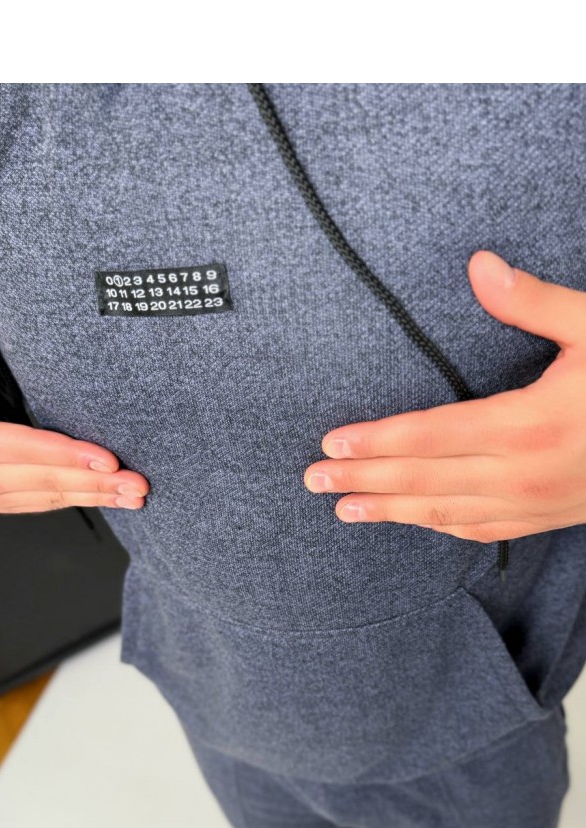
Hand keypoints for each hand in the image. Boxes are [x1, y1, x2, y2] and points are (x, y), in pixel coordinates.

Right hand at [0, 287, 149, 513]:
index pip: (27, 448)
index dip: (69, 455)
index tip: (108, 459)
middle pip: (48, 480)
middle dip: (98, 483)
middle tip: (139, 482)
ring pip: (53, 498)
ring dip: (99, 498)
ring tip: (137, 495)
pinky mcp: (5, 504)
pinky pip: (48, 504)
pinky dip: (82, 502)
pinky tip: (113, 499)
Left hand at [303, 250, 585, 543]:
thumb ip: (536, 303)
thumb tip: (478, 265)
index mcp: (528, 424)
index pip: (429, 435)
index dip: (376, 442)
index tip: (330, 444)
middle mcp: (522, 473)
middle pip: (423, 479)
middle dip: (363, 480)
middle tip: (313, 481)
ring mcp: (533, 505)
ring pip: (444, 513)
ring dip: (389, 511)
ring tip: (343, 510)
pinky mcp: (545, 519)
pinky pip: (479, 531)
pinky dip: (437, 526)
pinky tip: (409, 521)